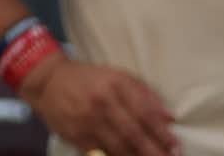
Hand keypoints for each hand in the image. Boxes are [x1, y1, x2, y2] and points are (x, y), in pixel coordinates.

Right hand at [20, 57, 179, 155]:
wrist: (48, 81)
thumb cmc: (89, 78)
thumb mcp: (118, 76)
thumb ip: (145, 94)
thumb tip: (169, 117)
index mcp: (115, 84)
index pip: (144, 112)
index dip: (162, 132)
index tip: (176, 145)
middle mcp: (101, 102)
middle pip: (133, 133)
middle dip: (154, 151)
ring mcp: (87, 120)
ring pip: (119, 146)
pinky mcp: (76, 135)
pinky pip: (101, 152)